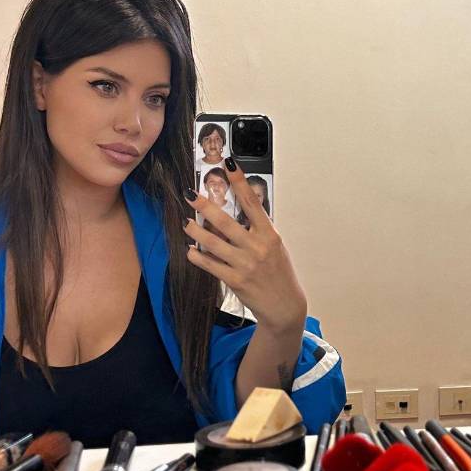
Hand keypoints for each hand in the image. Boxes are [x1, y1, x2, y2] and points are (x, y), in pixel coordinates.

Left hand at [184, 158, 306, 334]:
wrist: (284, 306)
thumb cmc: (279, 274)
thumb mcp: (275, 248)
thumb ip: (257, 231)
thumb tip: (237, 214)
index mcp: (270, 234)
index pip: (252, 202)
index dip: (239, 181)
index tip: (229, 163)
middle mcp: (257, 247)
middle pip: (225, 221)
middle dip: (205, 206)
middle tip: (190, 194)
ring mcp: (245, 264)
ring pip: (213, 243)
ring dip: (195, 231)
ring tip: (186, 223)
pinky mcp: (235, 280)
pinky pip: (210, 264)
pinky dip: (197, 256)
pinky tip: (190, 250)